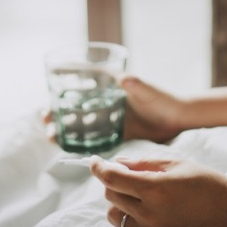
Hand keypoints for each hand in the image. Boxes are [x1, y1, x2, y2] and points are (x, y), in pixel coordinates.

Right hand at [42, 74, 188, 145]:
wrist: (179, 118)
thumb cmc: (164, 99)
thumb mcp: (148, 91)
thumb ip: (137, 85)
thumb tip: (125, 78)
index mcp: (110, 88)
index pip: (79, 88)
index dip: (60, 93)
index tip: (48, 102)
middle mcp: (106, 102)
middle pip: (74, 106)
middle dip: (57, 113)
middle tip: (46, 123)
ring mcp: (110, 118)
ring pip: (81, 123)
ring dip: (65, 129)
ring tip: (52, 138)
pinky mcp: (117, 133)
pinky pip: (93, 137)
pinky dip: (80, 141)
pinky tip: (68, 147)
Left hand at [90, 156, 226, 226]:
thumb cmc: (208, 184)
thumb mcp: (178, 164)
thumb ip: (144, 163)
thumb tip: (117, 163)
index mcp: (156, 188)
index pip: (112, 178)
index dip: (98, 167)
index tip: (94, 161)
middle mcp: (150, 213)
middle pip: (111, 195)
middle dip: (112, 180)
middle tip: (125, 173)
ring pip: (115, 215)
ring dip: (118, 201)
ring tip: (136, 193)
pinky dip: (129, 217)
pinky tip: (143, 208)